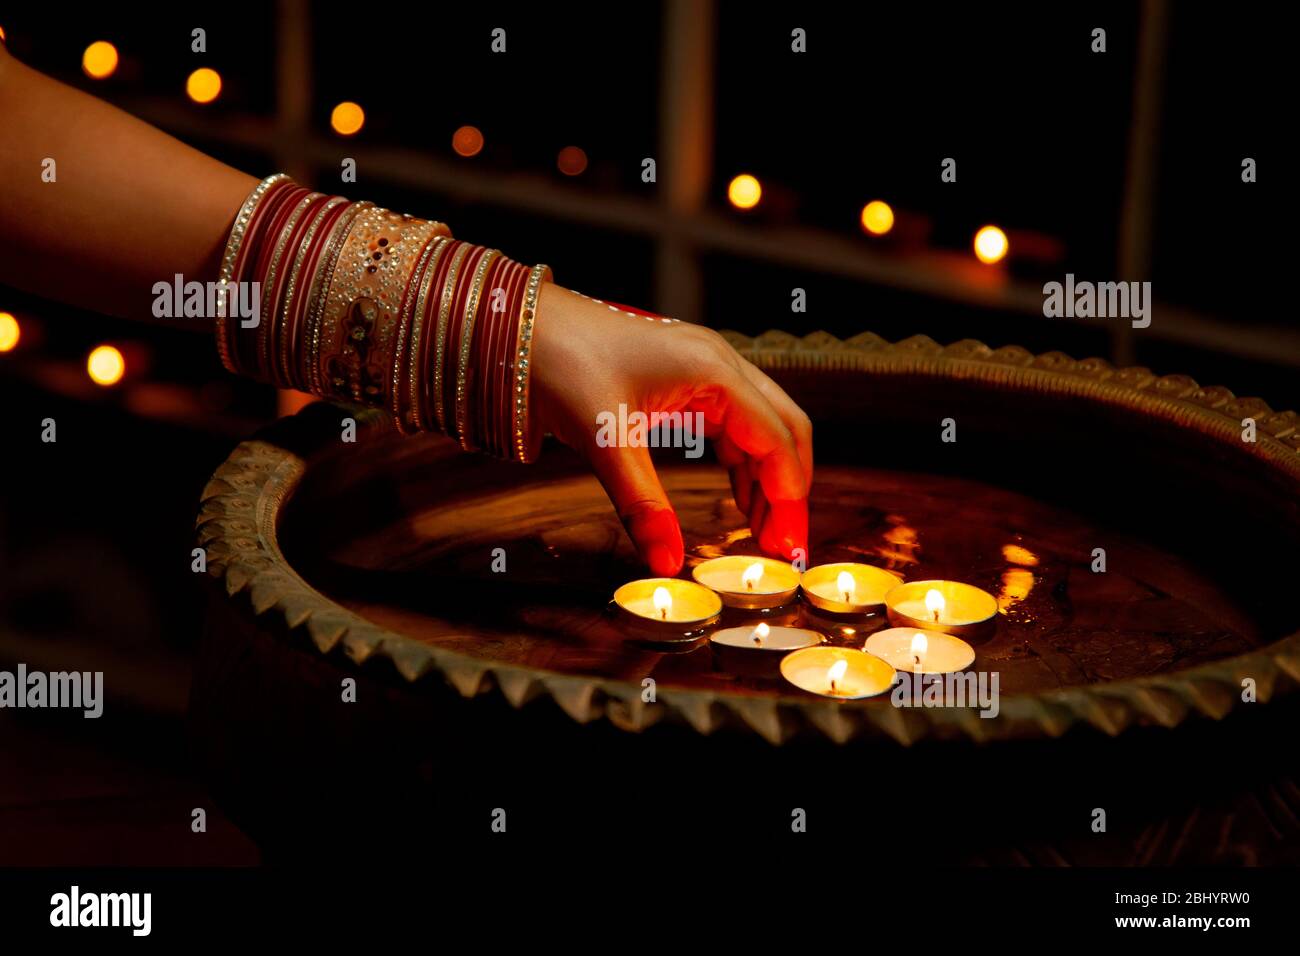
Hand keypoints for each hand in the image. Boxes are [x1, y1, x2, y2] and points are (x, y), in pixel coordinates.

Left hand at [530, 284, 811, 575]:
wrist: (519, 328)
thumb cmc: (562, 363)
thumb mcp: (605, 441)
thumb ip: (642, 504)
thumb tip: (667, 561)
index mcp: (713, 371)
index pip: (776, 438)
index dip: (788, 495)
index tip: (787, 545)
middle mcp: (718, 364)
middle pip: (783, 427)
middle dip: (788, 487)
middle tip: (782, 544)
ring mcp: (703, 369)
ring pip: (760, 427)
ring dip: (766, 477)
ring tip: (760, 531)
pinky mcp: (684, 380)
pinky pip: (731, 424)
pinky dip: (741, 463)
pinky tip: (736, 497)